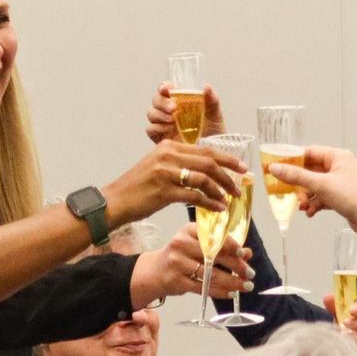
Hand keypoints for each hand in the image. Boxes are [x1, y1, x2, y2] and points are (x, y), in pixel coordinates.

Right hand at [103, 139, 243, 224]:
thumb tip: (205, 172)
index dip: (226, 158)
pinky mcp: (164, 191)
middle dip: (228, 174)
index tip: (241, 167)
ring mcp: (166, 173)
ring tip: (229, 199)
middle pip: (208, 161)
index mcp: (168, 147)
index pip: (204, 149)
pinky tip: (217, 208)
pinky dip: (210, 202)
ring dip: (220, 190)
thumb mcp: (157, 167)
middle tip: (239, 185)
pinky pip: (195, 196)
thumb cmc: (137, 188)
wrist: (115, 202)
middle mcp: (168, 156)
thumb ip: (178, 164)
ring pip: (204, 178)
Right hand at [138, 225, 252, 299]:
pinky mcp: (176, 281)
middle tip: (250, 274)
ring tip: (245, 286)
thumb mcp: (199, 246)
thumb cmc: (181, 256)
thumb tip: (247, 253)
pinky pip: (202, 288)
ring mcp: (177, 263)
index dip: (231, 245)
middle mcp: (181, 244)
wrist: (154, 271)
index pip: (214, 237)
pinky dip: (219, 292)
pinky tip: (231, 293)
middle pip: (214, 256)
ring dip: (231, 282)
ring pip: (210, 274)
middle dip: (236, 266)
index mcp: (189, 230)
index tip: (244, 253)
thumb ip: (223, 248)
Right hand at [144, 82, 225, 144]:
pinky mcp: (160, 137)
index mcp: (180, 100)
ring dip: (159, 114)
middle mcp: (169, 111)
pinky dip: (158, 128)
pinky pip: (151, 129)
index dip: (164, 87)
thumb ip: (212, 100)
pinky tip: (169, 130)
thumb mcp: (215, 115)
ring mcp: (163, 124)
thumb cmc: (213, 132)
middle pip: (156, 100)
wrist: (210, 153)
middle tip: (173, 108)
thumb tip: (207, 87)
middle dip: (162, 102)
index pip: (167, 89)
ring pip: (151, 113)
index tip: (167, 88)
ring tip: (172, 120)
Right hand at [266, 145, 356, 223]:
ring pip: (315, 185)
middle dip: (299, 184)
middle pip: (310, 170)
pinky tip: (310, 212)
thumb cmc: (352, 197)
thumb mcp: (320, 184)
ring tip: (302, 206)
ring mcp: (340, 182)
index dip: (293, 160)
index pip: (309, 152)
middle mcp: (339, 167)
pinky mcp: (341, 196)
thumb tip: (275, 168)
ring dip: (306, 196)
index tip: (278, 168)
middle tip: (288, 192)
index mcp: (337, 157)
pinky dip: (315, 203)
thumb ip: (296, 176)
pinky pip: (322, 196)